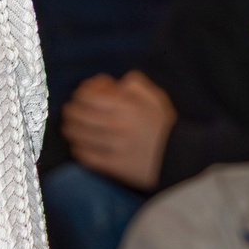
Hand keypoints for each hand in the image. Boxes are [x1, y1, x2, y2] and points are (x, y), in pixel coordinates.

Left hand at [60, 71, 175, 190]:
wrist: (178, 158)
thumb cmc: (165, 126)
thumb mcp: (155, 96)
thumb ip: (134, 83)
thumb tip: (112, 82)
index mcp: (126, 107)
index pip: (88, 96)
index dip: (80, 93)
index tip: (81, 95)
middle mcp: (117, 125)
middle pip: (79, 115)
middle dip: (70, 111)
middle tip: (69, 111)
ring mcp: (114, 146)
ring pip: (79, 135)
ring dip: (70, 129)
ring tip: (69, 127)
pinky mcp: (114, 166)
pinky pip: (87, 157)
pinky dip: (78, 149)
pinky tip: (78, 146)